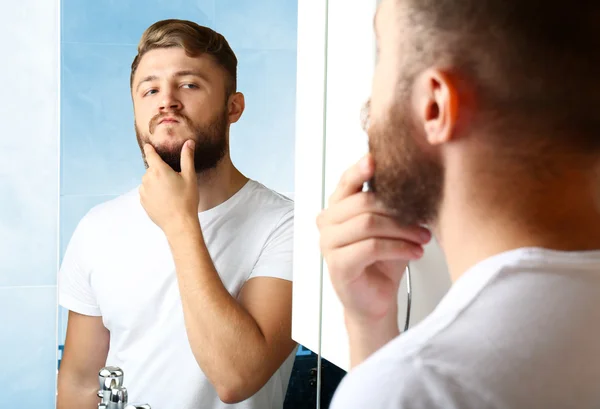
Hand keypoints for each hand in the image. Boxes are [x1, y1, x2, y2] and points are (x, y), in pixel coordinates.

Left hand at [139, 140, 198, 234]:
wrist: (179, 223)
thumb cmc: (186, 199)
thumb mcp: (190, 176)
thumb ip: (187, 157)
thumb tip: (189, 142)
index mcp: (159, 170)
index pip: (150, 154)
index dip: (150, 149)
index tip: (148, 146)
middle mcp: (147, 178)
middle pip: (152, 169)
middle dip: (160, 171)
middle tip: (174, 181)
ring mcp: (143, 191)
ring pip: (149, 181)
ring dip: (156, 183)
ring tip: (170, 193)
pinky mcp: (143, 202)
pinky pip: (147, 193)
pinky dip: (153, 193)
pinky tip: (165, 200)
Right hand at [317, 154, 431, 327]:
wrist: (376, 300)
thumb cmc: (383, 261)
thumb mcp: (389, 225)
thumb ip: (389, 202)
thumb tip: (413, 174)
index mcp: (336, 208)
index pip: (347, 182)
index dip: (360, 169)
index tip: (376, 159)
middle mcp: (326, 223)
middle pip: (362, 202)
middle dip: (399, 210)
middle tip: (424, 221)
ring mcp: (328, 244)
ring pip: (368, 223)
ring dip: (403, 230)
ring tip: (423, 238)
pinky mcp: (338, 265)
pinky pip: (371, 247)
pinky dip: (399, 248)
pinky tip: (415, 253)